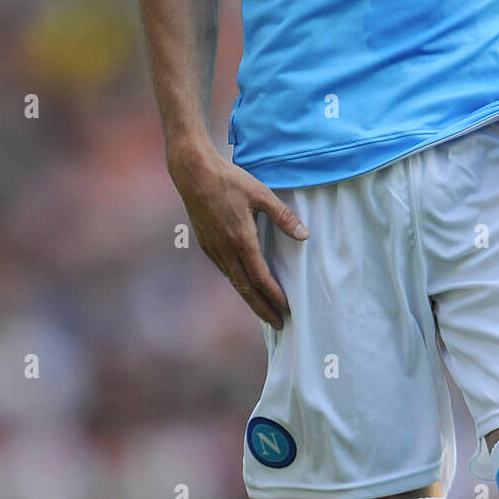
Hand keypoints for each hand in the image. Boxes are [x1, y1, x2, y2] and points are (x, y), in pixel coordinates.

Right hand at [168, 144, 308, 327]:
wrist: (194, 173)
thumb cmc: (229, 180)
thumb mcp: (261, 194)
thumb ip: (283, 216)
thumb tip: (304, 235)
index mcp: (241, 239)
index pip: (260, 277)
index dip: (274, 296)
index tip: (286, 310)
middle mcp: (226, 249)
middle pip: (246, 288)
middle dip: (262, 308)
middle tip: (278, 324)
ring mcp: (213, 248)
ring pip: (234, 281)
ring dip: (249, 298)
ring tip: (263, 310)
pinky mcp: (205, 244)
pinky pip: (224, 270)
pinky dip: (237, 283)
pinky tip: (244, 284)